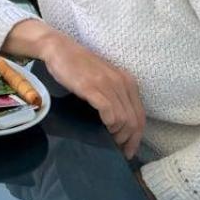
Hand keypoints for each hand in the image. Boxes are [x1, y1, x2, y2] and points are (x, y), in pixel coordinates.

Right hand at [5, 20, 144, 158]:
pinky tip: (103, 127)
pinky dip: (109, 124)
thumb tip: (121, 125)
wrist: (59, 48)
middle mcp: (122, 82)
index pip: (140, 116)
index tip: (128, 151)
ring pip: (123, 119)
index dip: (137, 137)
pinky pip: (109, 112)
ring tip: (109, 140)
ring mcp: (108, 84)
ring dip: (118, 135)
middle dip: (128, 140)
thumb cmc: (79, 66)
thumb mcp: (105, 80)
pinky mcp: (92, 87)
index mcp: (128, 82)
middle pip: (134, 121)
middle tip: (118, 150)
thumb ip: (115, 96)